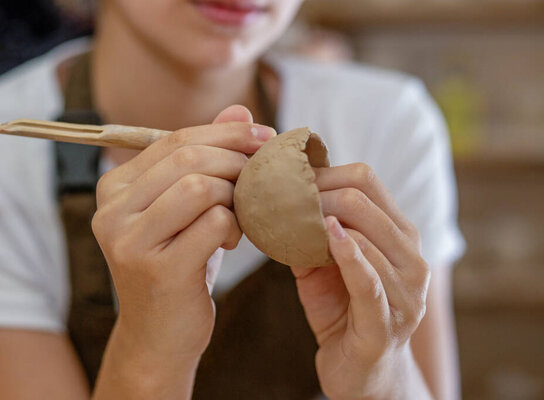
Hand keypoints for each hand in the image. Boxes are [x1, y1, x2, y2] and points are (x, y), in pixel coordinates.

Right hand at [91, 106, 275, 395]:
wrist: (159, 335)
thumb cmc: (178, 264)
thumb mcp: (189, 209)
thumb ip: (208, 157)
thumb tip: (241, 110)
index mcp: (114, 186)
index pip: (173, 139)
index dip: (225, 133)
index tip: (265, 137)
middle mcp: (111, 209)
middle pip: (188, 157)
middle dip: (238, 160)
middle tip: (267, 174)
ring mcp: (129, 240)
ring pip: (201, 187)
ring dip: (237, 196)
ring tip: (243, 216)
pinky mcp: (156, 268)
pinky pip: (213, 223)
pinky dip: (236, 226)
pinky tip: (235, 241)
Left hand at [291, 163, 431, 399]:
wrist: (360, 374)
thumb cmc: (343, 313)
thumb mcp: (325, 267)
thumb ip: (312, 234)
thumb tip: (276, 200)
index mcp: (401, 238)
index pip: (367, 182)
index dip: (324, 174)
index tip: (288, 180)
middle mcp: (413, 259)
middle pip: (364, 200)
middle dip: (316, 193)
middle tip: (280, 197)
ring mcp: (406, 292)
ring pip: (366, 233)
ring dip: (319, 220)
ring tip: (286, 216)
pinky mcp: (386, 323)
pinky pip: (368, 280)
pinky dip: (347, 253)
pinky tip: (327, 236)